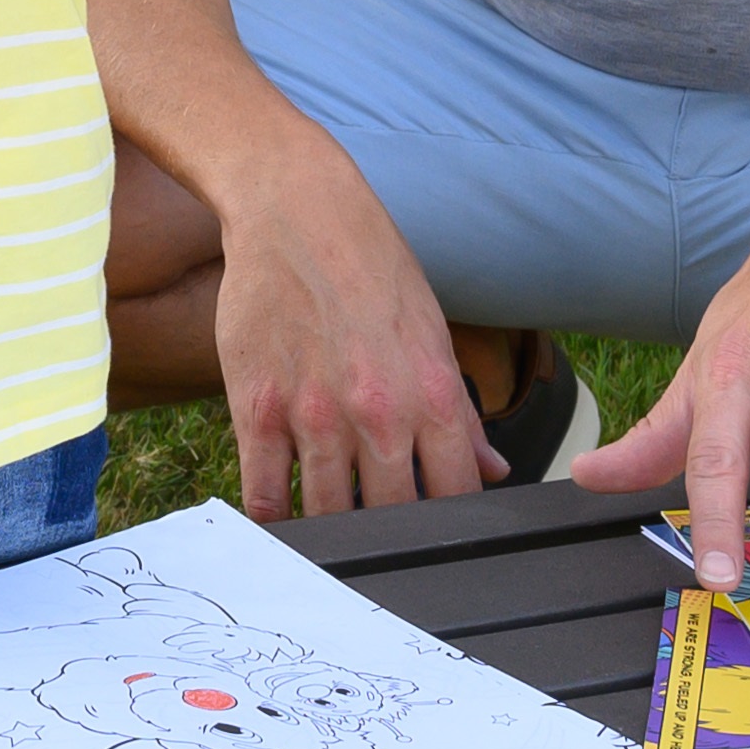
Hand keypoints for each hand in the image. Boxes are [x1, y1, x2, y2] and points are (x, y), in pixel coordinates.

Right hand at [208, 137, 506, 515]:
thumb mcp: (433, 332)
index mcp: (432, 394)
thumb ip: (460, 411)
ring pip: (327, 513)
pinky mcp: (257, 409)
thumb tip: (492, 469)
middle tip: (382, 535)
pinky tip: (282, 520)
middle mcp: (377, 413)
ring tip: (334, 531)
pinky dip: (274, 520)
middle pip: (391, 516)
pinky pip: (264, 494)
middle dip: (390, 533)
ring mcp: (314, 415)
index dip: (450, 525)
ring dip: (332, 531)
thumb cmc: (371, 267)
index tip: (437, 532)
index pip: (456, 494)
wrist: (297, 212)